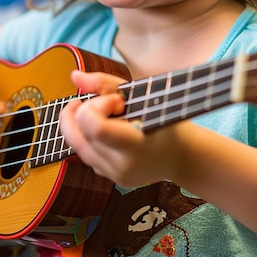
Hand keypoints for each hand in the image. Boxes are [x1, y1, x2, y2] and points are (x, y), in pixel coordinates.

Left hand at [60, 70, 183, 187]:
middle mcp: (122, 166)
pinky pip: (87, 155)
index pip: (95, 128)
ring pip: (77, 146)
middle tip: (93, 101)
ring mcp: (116, 176)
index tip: (116, 101)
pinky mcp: (112, 179)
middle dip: (81, 113)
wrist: (183, 154)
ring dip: (81, 125)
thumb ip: (105, 83)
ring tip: (99, 110)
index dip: (97, 107)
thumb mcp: (141, 95)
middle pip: (78, 136)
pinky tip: (106, 127)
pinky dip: (89, 138)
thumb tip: (74, 76)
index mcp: (135, 146)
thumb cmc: (165, 117)